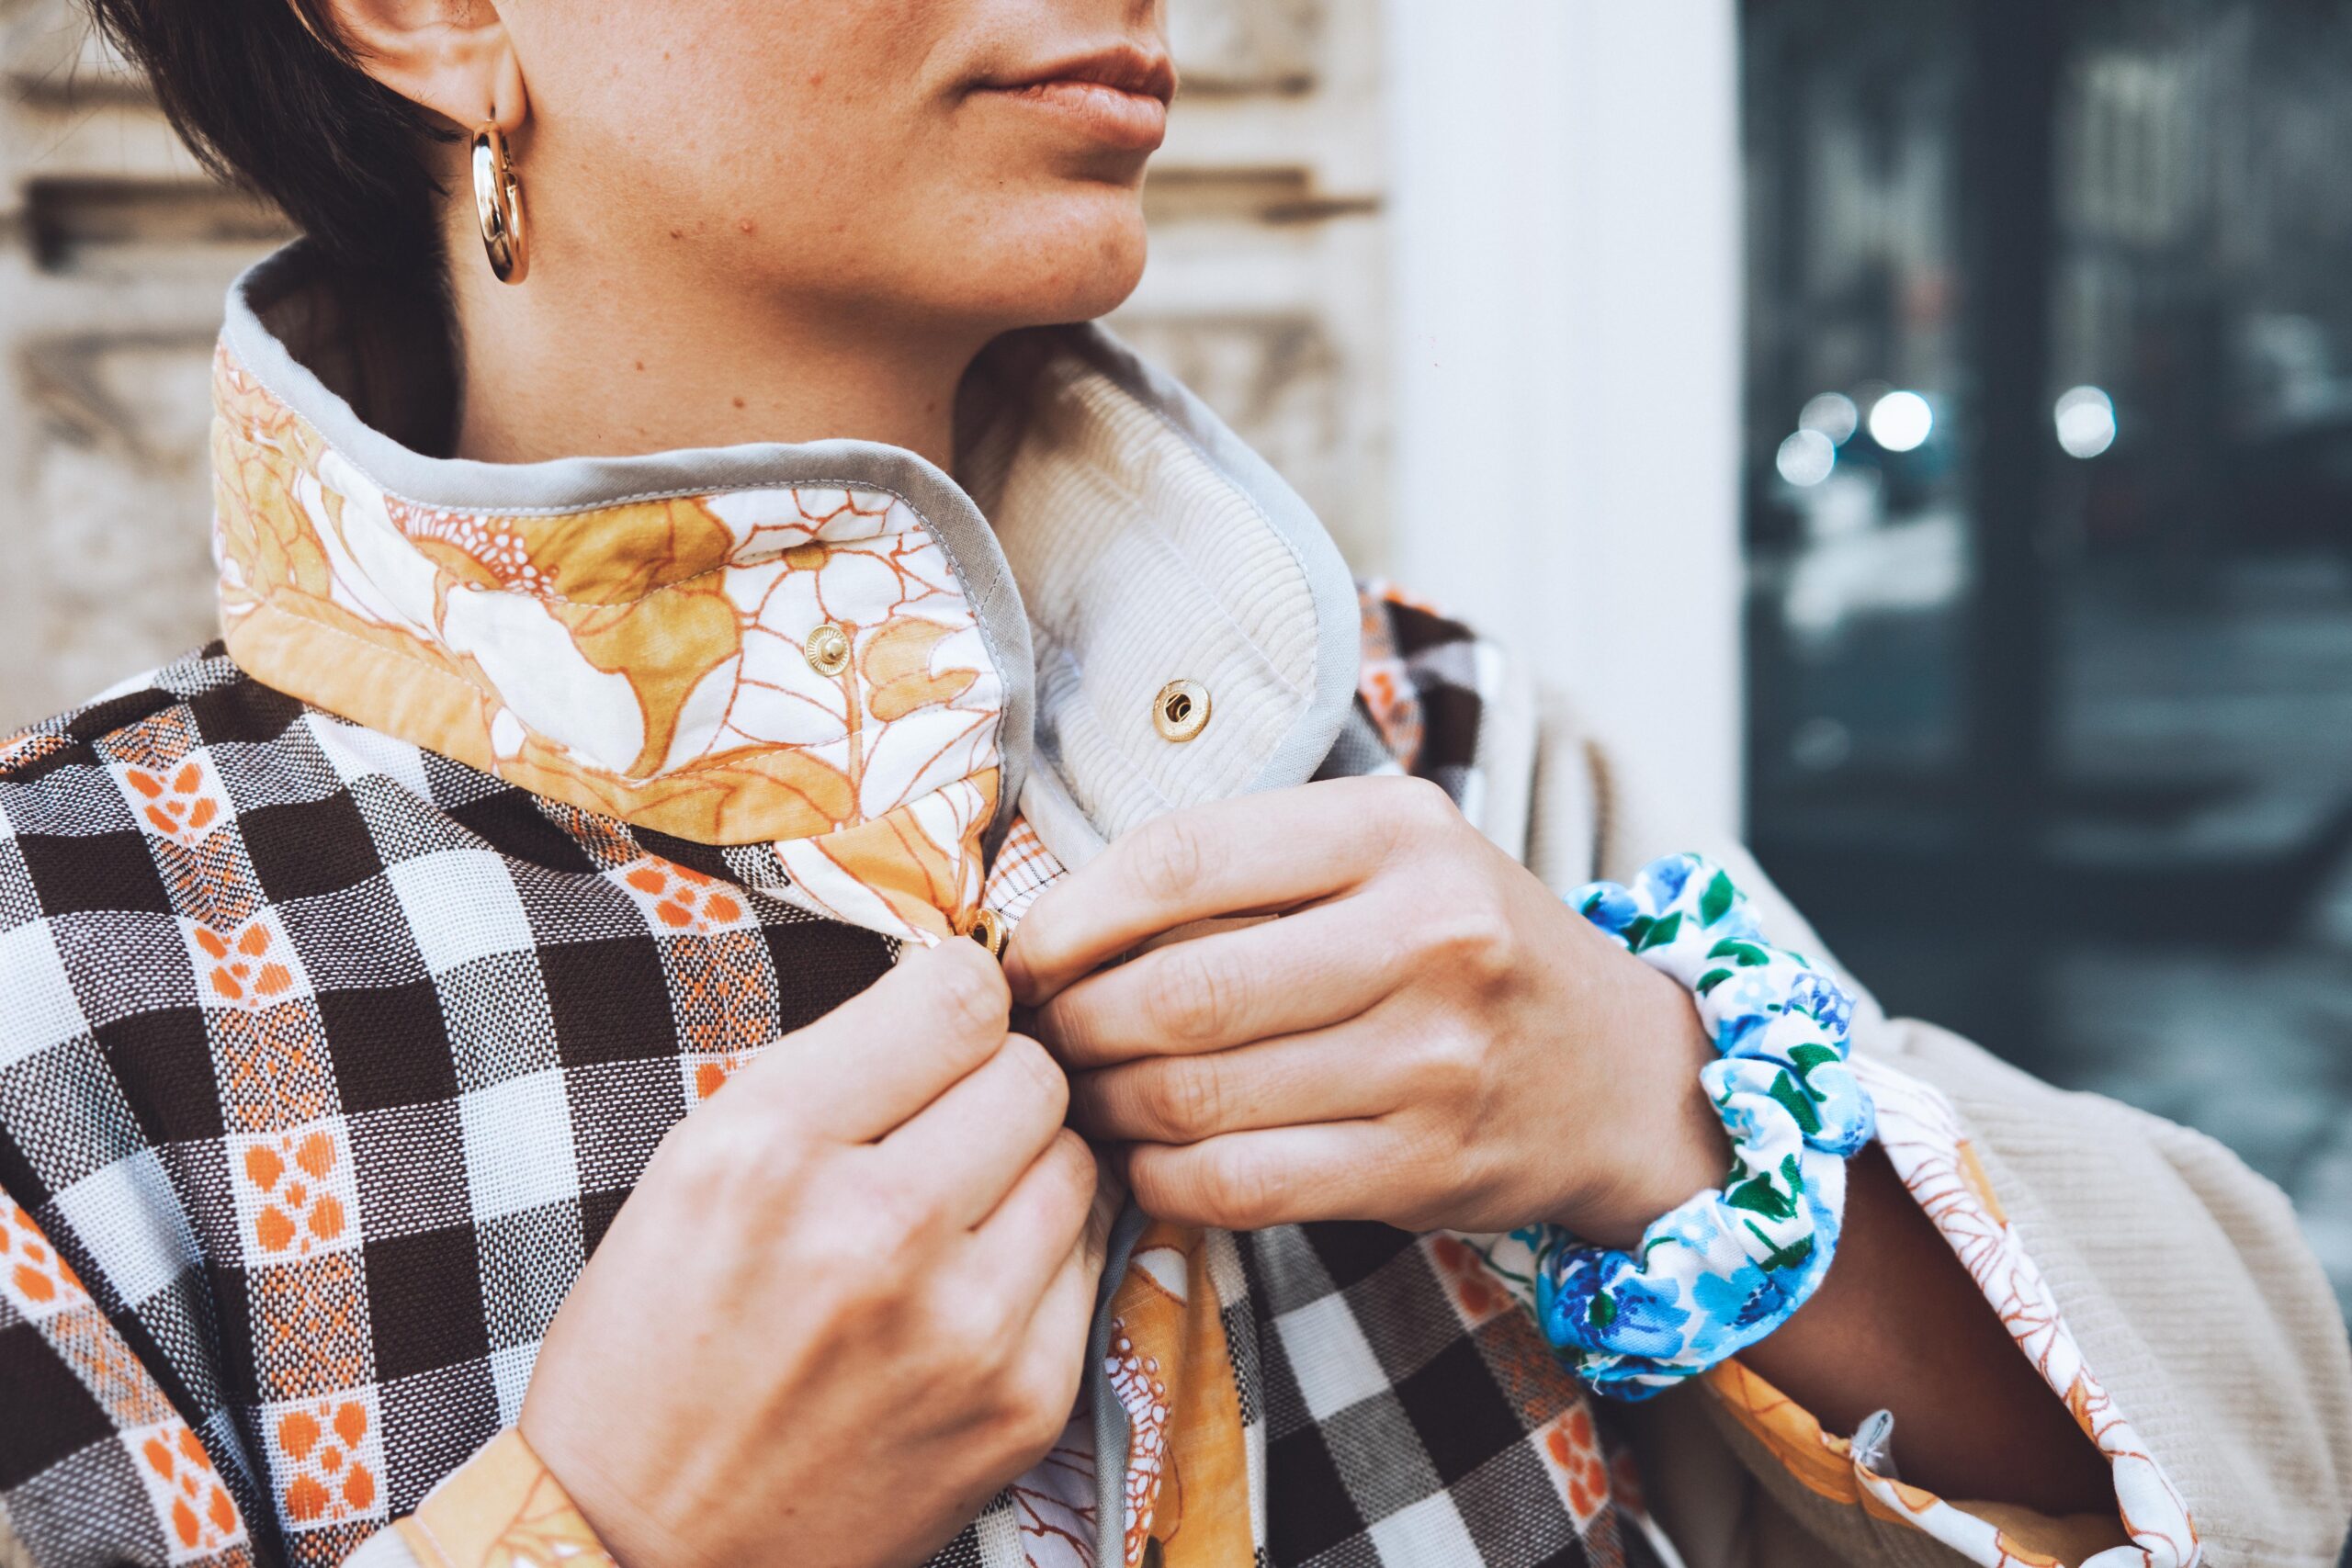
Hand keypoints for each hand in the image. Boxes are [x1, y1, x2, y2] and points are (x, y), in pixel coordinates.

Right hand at [520, 940, 1105, 1567]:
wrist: (644, 1549)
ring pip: (1078, 1158)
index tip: (939, 1029)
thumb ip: (831, 1071)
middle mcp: (873, 1227)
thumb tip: (958, 991)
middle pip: (1031, 1071)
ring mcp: (961, 1322)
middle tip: (942, 1130)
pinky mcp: (1023, 1400)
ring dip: (1028, 1168)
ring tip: (957, 1210)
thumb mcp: (695, 1168)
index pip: (958, 993)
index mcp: (768, 1148)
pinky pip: (1092, 1259)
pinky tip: (974, 1286)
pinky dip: (1045, 1258)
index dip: (957, 999)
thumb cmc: (657, 1348)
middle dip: (992, 1085)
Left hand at [1006, 776, 1724, 1243]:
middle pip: (1177, 990)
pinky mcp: (1424, 1167)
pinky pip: (1238, 1184)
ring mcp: (1432, 1060)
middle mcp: (1426, 936)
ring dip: (1103, 1104)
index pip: (1181, 859)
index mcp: (1396, 831)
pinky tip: (1138, 1156)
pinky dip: (1159, 1178)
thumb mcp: (1386, 854)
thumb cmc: (1462, 944)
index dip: (1071, 914)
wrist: (1617, 1070)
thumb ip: (1247, 864)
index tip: (1022, 952)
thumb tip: (1056, 916)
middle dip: (1073, 1022)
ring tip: (1075, 1094)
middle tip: (1036, 1036)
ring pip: (1196, 1095)